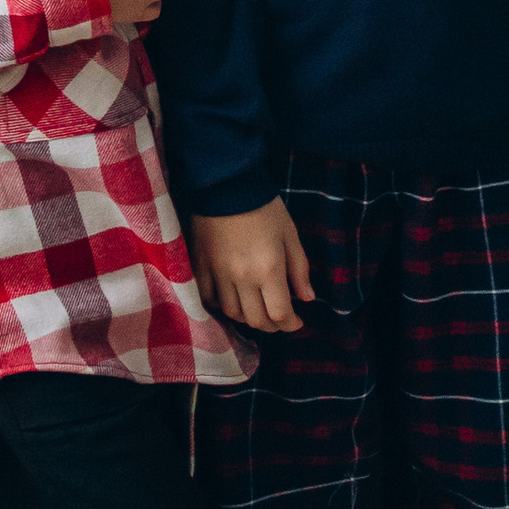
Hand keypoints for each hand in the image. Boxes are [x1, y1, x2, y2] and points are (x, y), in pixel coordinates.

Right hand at [189, 198, 314, 335]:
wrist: (225, 183)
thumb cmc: (264, 207)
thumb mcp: (289, 234)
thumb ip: (299, 269)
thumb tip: (307, 298)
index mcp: (269, 269)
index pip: (280, 314)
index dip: (291, 324)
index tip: (297, 321)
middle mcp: (243, 277)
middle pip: (256, 320)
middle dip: (272, 325)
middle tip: (279, 318)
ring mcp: (218, 273)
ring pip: (233, 313)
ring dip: (248, 318)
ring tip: (257, 310)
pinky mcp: (200, 265)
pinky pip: (208, 298)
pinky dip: (221, 305)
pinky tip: (232, 299)